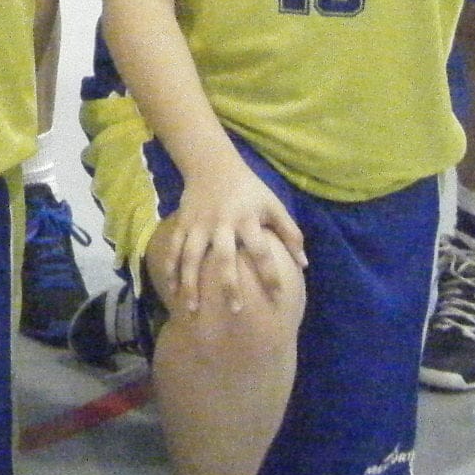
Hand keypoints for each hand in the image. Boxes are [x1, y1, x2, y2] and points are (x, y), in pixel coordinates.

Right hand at [147, 154, 305, 318]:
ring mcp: (198, 224)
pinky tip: (170, 288)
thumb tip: (304, 265)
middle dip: (228, 284)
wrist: (212, 163)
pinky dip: (170, 267)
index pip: (261, 251)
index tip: (278, 298)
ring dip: (190, 283)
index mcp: (247, 219)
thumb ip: (290, 233)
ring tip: (191, 310)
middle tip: (235, 311)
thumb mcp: (273, 205)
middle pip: (224, 257)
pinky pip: (173, 248)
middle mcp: (221, 224)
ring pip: (191, 256)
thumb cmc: (249, 189)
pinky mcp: (182, 222)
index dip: (270, 274)